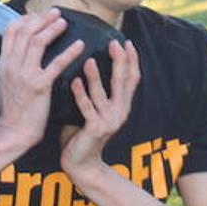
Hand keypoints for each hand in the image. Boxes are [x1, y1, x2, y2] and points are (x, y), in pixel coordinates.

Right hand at [0, 9, 82, 148]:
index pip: (11, 31)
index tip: (39, 15)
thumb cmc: (11, 111)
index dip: (26, 18)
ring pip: (37, 41)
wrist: (13, 132)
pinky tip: (80, 45)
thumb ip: (9, 67)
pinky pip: (56, 63)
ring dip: (52, 28)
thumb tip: (13, 56)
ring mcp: (24, 74)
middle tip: (56, 13)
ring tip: (64, 22)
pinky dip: (69, 51)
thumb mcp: (2, 83)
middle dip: (42, 18)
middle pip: (25, 31)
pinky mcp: (39, 86)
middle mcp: (12, 65)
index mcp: (4, 63)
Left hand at [60, 40, 140, 178]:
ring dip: (96, 76)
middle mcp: (120, 112)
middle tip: (114, 44)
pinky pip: (87, 108)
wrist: (82, 164)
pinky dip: (81, 94)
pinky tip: (74, 81)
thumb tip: (88, 61)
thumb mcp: (94, 108)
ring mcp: (109, 121)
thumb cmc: (83, 131)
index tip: (127, 42)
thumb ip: (95, 91)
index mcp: (121, 105)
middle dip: (120, 62)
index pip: (132, 79)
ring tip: (88, 60)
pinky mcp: (95, 129)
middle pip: (123, 82)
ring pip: (103, 94)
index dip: (132, 60)